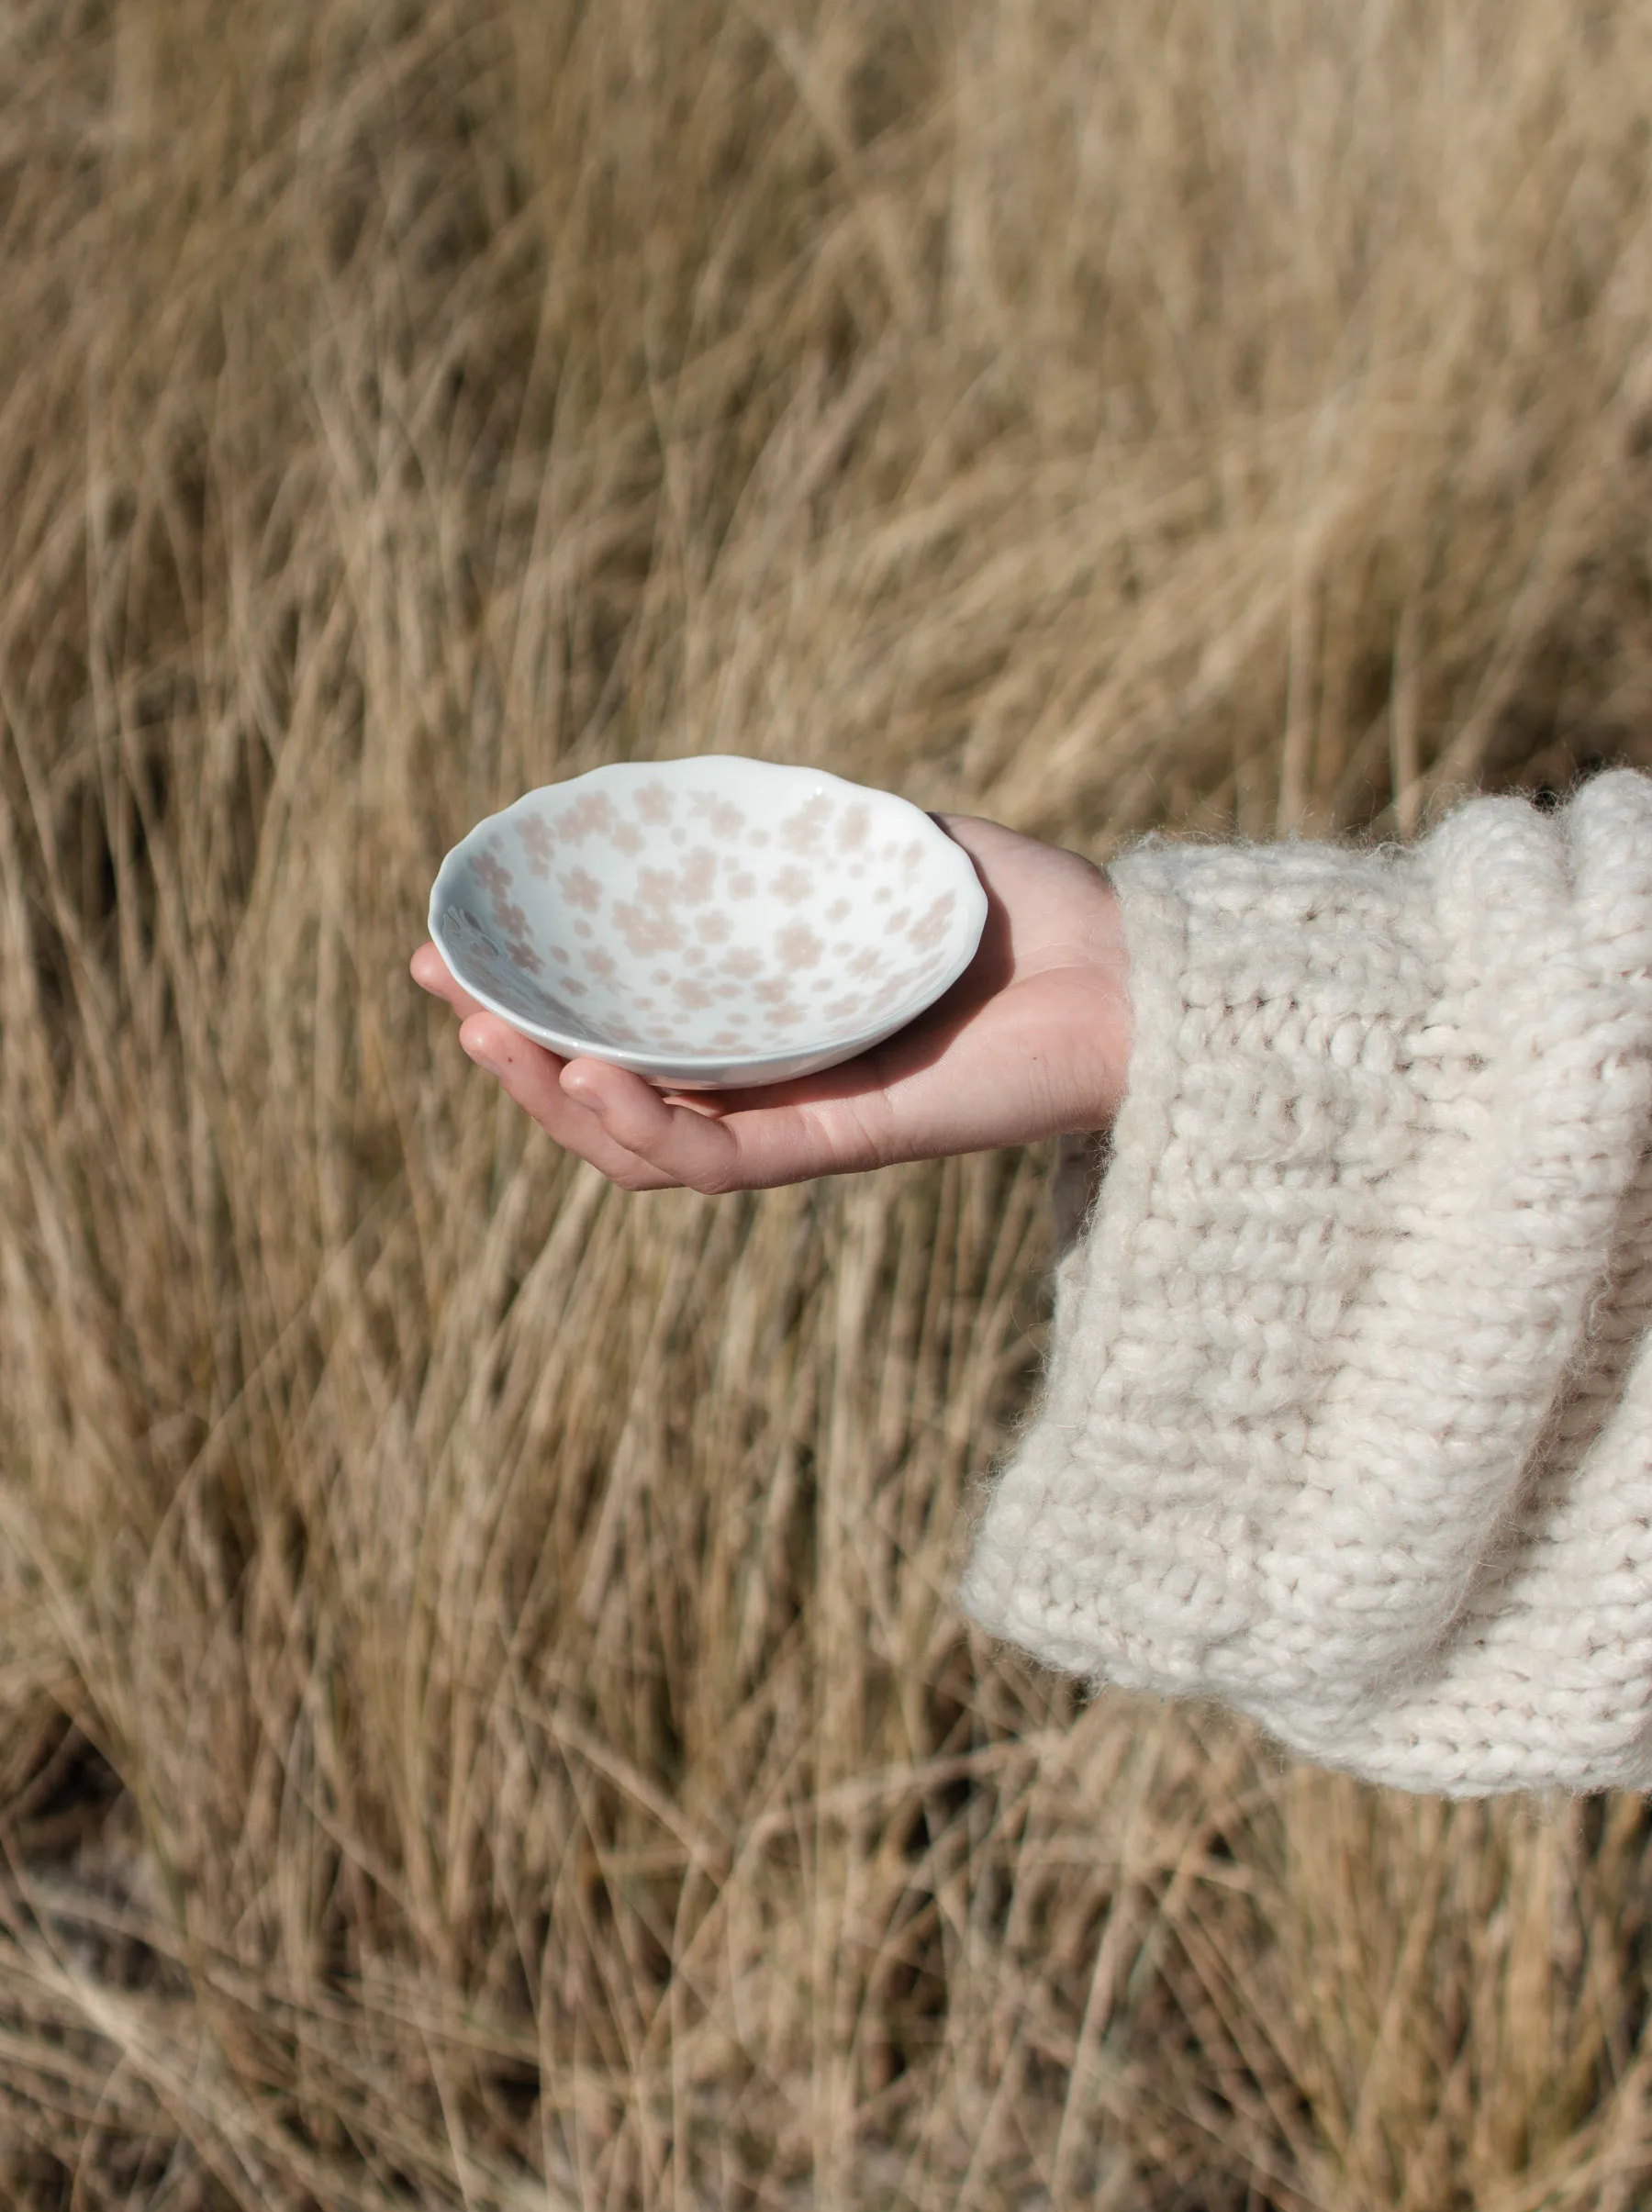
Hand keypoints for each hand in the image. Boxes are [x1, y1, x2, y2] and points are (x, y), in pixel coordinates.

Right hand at [409, 815, 1130, 1192]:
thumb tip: (694, 795)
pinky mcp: (847, 1143)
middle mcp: (770, 1082)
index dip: (530, 996)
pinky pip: (720, 1161)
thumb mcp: (884, 843)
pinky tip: (585, 1077)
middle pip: (610, 1093)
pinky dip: (645, 1127)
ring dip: (554, 1100)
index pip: (621, 1024)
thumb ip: (797, 832)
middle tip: (445, 992)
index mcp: (763, 1023)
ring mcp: (804, 1118)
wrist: (1138, 974)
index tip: (449, 948)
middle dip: (513, 1052)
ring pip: (643, 1146)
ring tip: (490, 1039)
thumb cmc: (1028, 908)